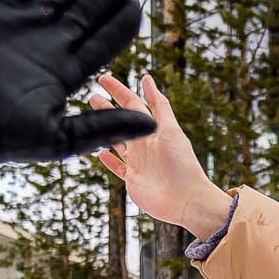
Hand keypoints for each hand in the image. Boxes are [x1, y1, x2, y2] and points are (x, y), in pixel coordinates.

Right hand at [0, 0, 155, 208]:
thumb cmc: (0, 136)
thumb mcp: (59, 138)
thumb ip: (105, 127)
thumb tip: (153, 126)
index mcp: (66, 70)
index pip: (105, 39)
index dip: (122, 21)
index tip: (136, 5)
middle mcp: (46, 42)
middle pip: (87, 7)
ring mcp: (19, 21)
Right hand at [91, 74, 232, 238]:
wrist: (186, 200)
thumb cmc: (182, 164)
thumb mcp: (170, 130)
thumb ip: (159, 105)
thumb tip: (147, 78)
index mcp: (153, 130)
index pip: (132, 104)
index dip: (118, 90)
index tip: (103, 77)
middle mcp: (145, 145)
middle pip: (122, 122)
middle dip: (107, 108)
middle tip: (92, 95)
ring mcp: (138, 163)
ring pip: (117, 142)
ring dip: (106, 130)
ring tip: (92, 118)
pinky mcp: (133, 181)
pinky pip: (118, 168)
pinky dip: (109, 161)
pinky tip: (99, 153)